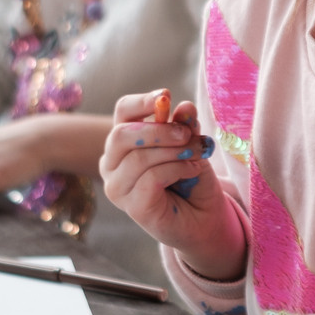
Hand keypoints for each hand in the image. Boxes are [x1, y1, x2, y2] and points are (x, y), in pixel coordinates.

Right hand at [99, 89, 243, 278]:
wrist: (204, 219)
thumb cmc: (192, 179)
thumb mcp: (191, 145)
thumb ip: (185, 127)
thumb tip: (184, 107)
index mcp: (122, 142)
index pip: (122, 112)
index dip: (142, 101)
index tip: (166, 95)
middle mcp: (111, 164)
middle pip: (122, 134)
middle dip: (158, 130)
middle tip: (187, 133)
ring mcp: (117, 188)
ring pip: (139, 157)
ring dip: (175, 151)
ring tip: (198, 154)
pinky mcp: (132, 207)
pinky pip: (152, 178)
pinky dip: (177, 168)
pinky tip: (193, 170)